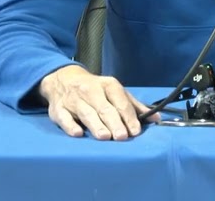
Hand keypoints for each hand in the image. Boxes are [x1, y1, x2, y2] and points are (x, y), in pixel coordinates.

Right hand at [38, 65, 159, 139]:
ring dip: (96, 125)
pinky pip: (64, 118)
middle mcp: (91, 90)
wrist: (62, 78)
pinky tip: (77, 133)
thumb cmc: (94, 89)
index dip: (129, 116)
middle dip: (114, 122)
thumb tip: (155, 118)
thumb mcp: (115, 91)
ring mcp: (74, 99)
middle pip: (105, 108)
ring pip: (86, 113)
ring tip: (105, 137)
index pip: (120, 101)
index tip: (135, 130)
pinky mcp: (58, 109)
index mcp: (108, 85)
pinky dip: (70, 125)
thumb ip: (134, 106)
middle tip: (122, 136)